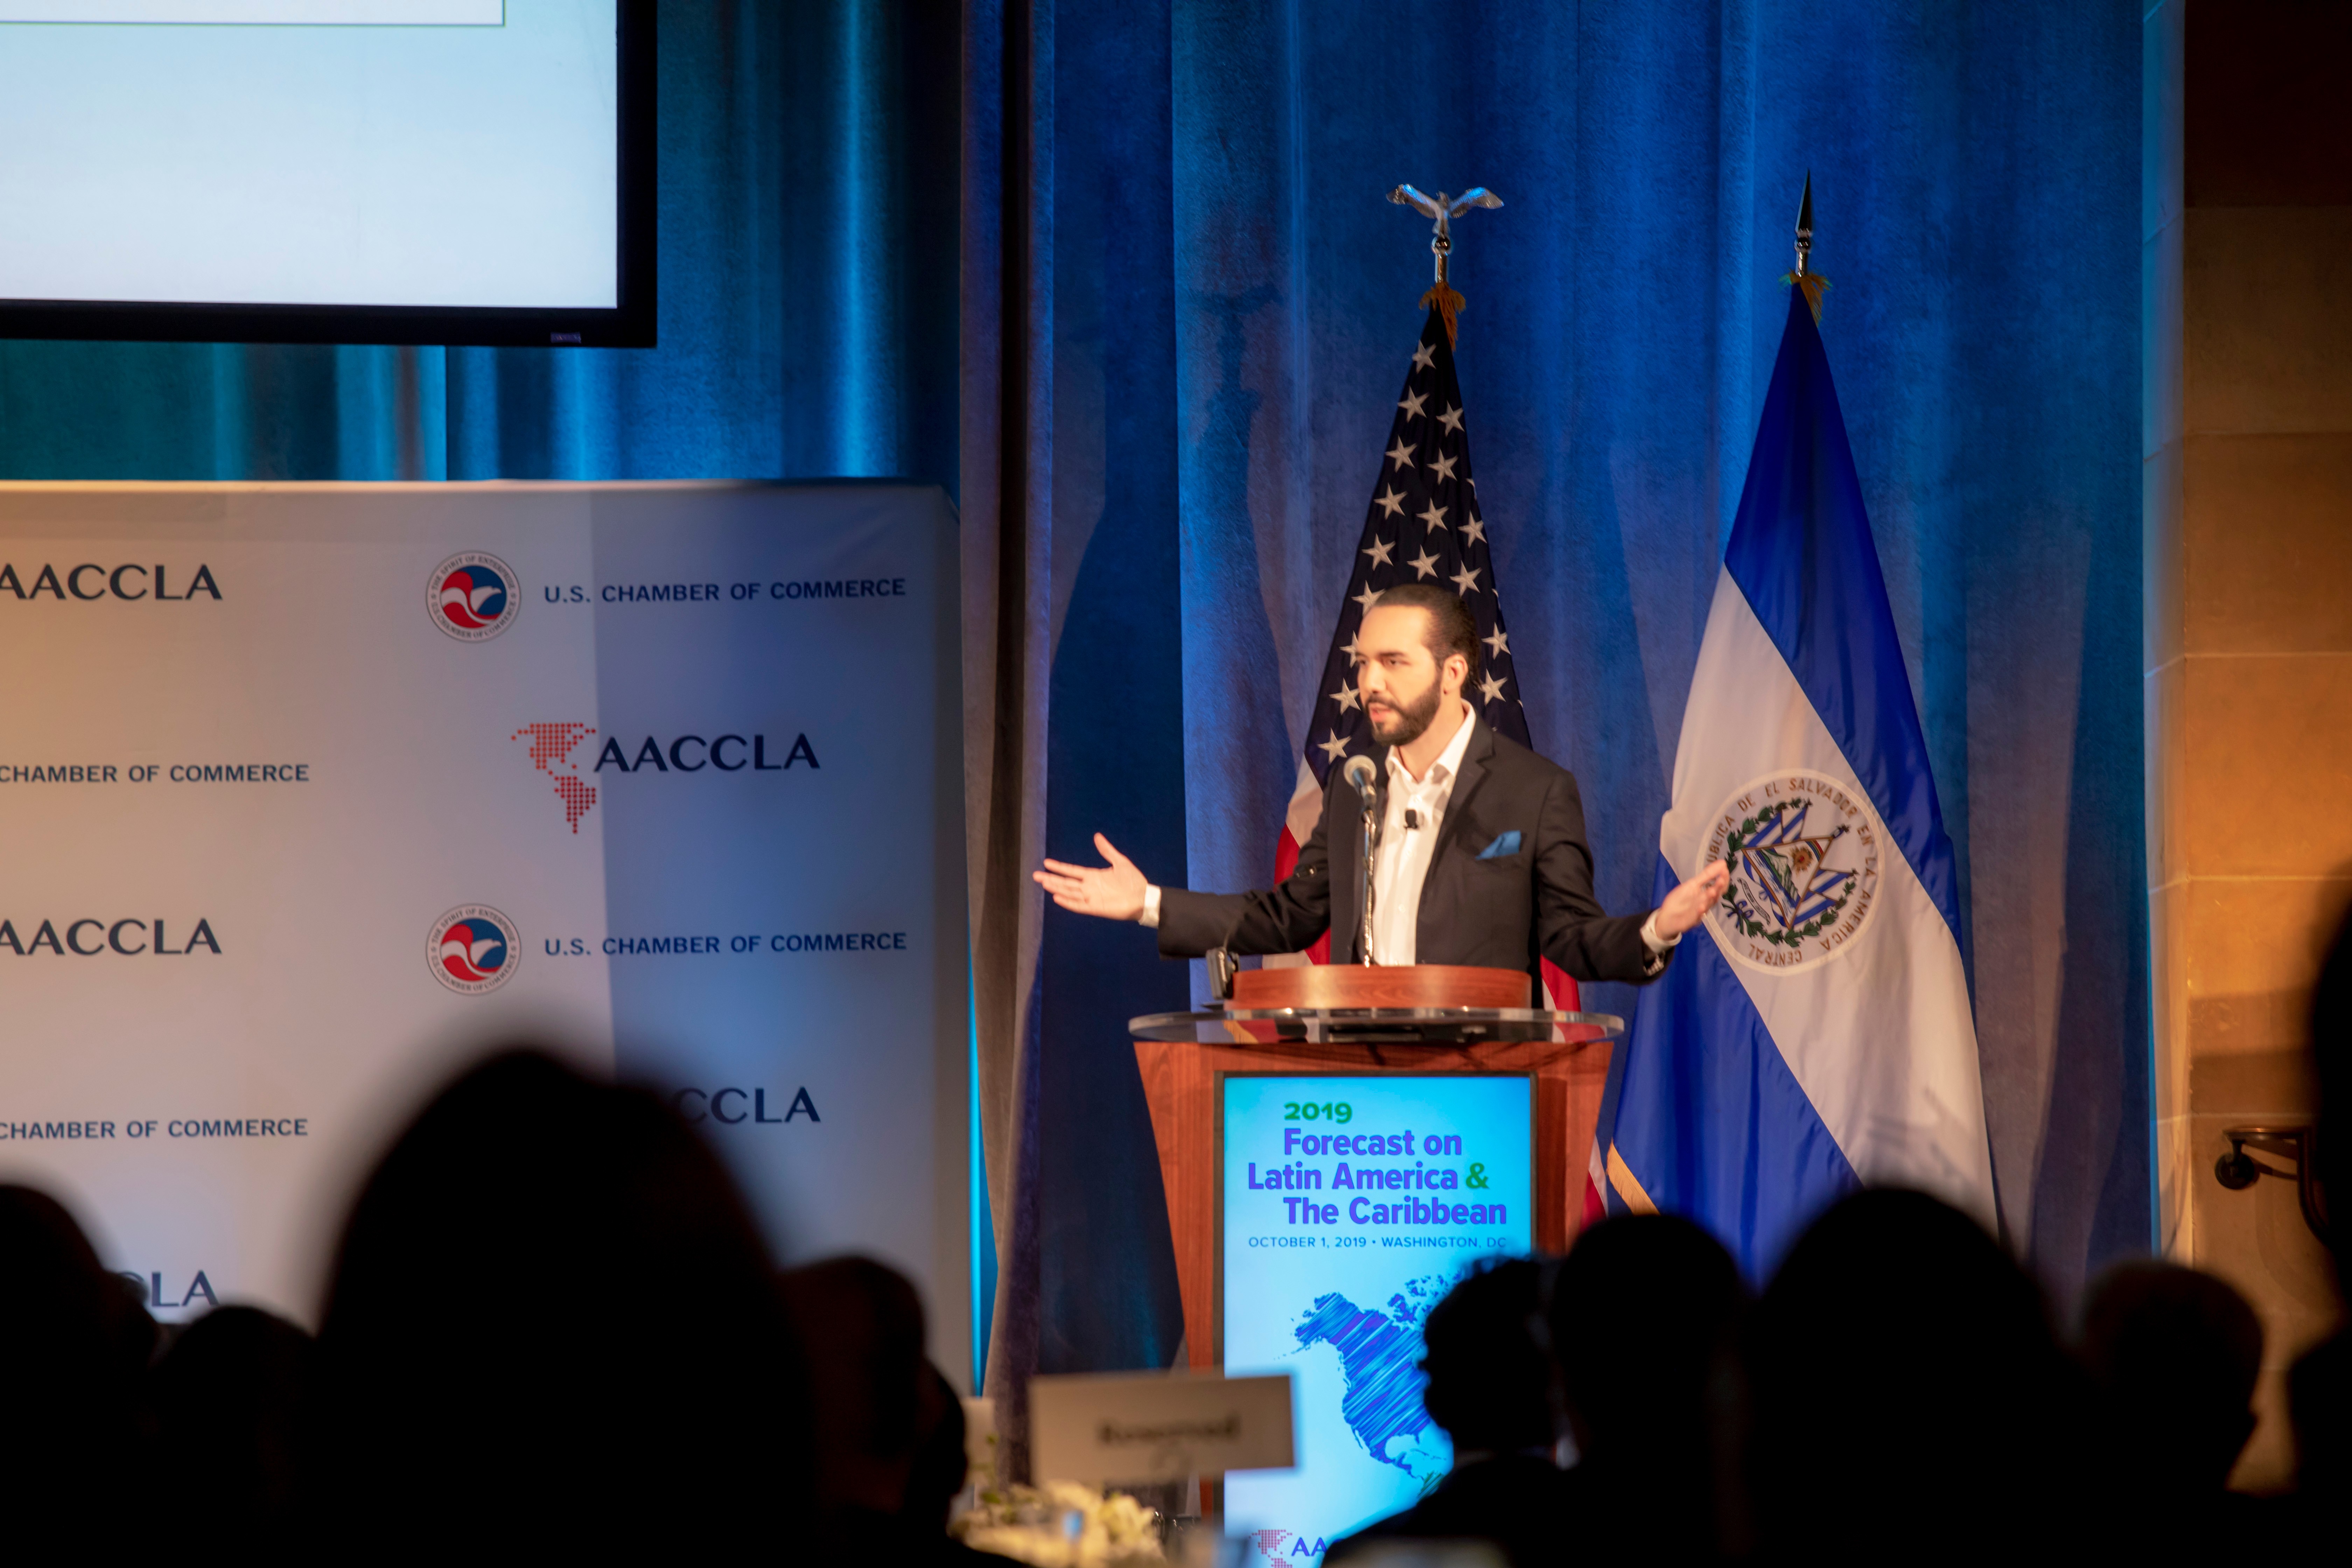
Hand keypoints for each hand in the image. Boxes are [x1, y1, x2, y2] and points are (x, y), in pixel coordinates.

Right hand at [1034, 833, 1149, 920]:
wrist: (1144, 897)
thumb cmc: (1134, 881)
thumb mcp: (1120, 861)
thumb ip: (1107, 850)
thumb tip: (1097, 836)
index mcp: (1093, 876)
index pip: (1071, 871)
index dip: (1059, 867)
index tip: (1046, 863)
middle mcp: (1089, 887)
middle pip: (1066, 882)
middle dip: (1051, 878)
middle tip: (1035, 875)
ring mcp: (1091, 898)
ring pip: (1069, 892)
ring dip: (1056, 888)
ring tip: (1043, 883)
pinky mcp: (1096, 908)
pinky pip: (1078, 905)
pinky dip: (1068, 902)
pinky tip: (1057, 898)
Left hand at [1654, 860, 1731, 938]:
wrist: (1667, 918)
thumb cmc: (1680, 900)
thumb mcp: (1692, 884)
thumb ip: (1707, 875)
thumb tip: (1722, 863)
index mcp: (1706, 894)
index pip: (1719, 886)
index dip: (1723, 878)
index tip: (1724, 869)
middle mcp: (1705, 903)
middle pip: (1715, 895)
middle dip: (1718, 888)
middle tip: (1721, 880)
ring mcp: (1699, 913)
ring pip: (1706, 905)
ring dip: (1709, 898)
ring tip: (1712, 891)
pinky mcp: (1691, 921)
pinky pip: (1696, 917)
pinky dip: (1699, 912)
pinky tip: (1701, 907)